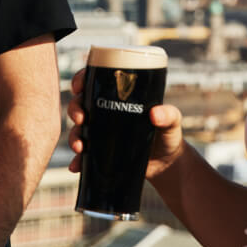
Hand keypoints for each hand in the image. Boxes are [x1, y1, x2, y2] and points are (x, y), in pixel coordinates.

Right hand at [67, 66, 184, 181]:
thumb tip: (155, 114)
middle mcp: (106, 113)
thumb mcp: (172, 121)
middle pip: (81, 104)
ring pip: (78, 129)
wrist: (167, 164)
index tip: (79, 86)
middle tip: (81, 119)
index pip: (96, 82)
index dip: (82, 80)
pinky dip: (77, 160)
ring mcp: (102, 133)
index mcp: (119, 98)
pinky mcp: (101, 153)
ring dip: (74, 136)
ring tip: (80, 146)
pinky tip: (76, 166)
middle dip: (75, 109)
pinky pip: (83, 155)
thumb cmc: (169, 135)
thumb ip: (169, 115)